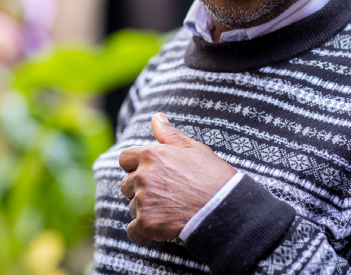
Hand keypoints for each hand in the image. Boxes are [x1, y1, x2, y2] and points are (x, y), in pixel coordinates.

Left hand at [118, 113, 236, 243]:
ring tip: (171, 210)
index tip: (152, 175)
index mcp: (152, 155)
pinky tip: (161, 228)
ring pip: (132, 208)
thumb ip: (170, 134)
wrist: (225, 208)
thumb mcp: (194, 149)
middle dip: (140, 190)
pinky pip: (133, 231)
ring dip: (145, 211)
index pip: (125, 159)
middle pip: (126, 185)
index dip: (136, 167)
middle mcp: (143, 175)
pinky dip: (144, 232)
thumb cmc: (213, 176)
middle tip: (166, 195)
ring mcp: (144, 200)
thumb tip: (156, 117)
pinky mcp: (147, 223)